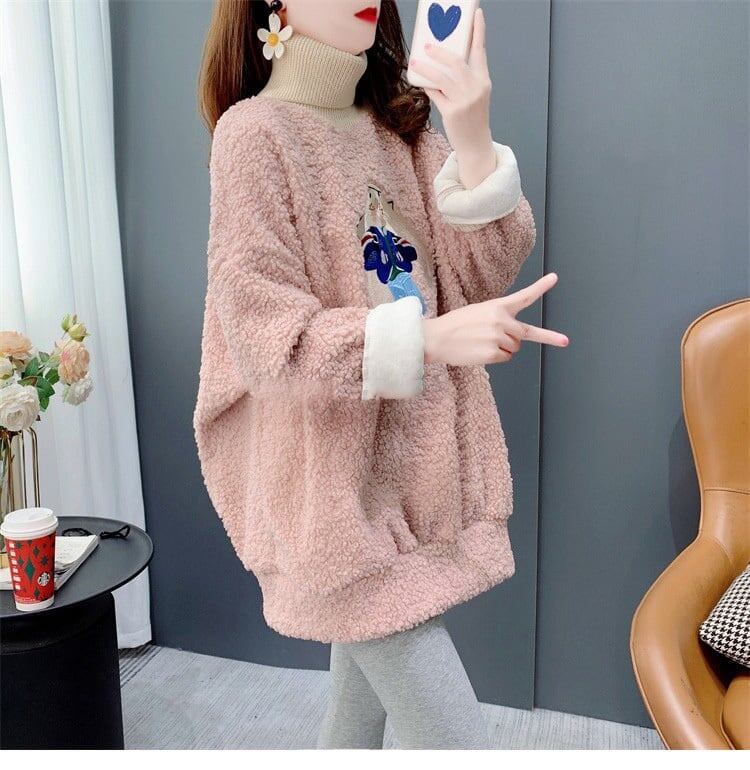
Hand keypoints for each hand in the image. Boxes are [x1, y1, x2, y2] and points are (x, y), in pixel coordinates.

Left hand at [408, 7, 495, 188]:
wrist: (476, 145)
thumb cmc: (473, 119)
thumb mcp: (475, 96)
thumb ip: (464, 79)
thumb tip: (442, 64)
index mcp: (484, 81)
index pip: (481, 51)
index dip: (478, 31)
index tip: (476, 14)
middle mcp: (476, 88)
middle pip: (456, 62)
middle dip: (440, 51)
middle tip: (428, 45)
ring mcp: (464, 101)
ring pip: (442, 77)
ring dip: (426, 68)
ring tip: (415, 62)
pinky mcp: (452, 112)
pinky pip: (435, 94)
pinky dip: (427, 87)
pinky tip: (420, 82)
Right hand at [423, 273, 568, 365]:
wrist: (435, 339)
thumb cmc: (454, 326)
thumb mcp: (478, 312)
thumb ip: (499, 319)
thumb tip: (514, 338)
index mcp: (497, 306)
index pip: (524, 296)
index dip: (541, 287)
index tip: (554, 278)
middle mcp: (501, 320)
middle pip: (522, 335)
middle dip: (512, 338)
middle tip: (508, 338)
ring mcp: (498, 337)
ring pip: (514, 348)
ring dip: (502, 349)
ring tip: (480, 343)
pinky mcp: (493, 353)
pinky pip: (505, 358)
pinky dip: (495, 358)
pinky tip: (478, 351)